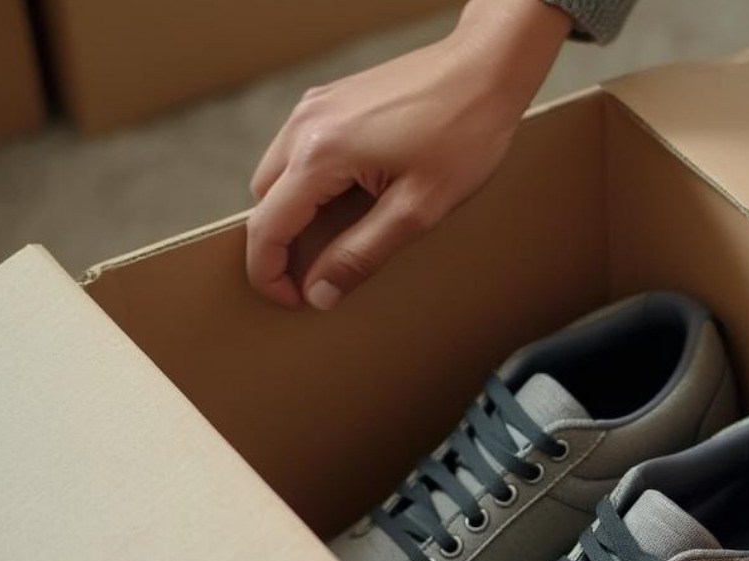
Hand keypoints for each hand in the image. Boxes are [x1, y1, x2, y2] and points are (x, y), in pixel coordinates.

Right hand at [246, 0, 570, 309]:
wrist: (485, 70)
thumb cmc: (463, 135)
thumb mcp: (417, 210)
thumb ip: (361, 254)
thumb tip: (320, 291)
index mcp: (320, 153)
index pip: (266, 227)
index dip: (269, 273)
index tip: (291, 300)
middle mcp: (305, 124)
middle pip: (264, 200)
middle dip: (278, 243)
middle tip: (313, 277)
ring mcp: (315, 106)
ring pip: (276, 174)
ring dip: (291, 212)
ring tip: (331, 240)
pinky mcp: (331, 99)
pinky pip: (298, 149)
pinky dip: (307, 182)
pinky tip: (345, 198)